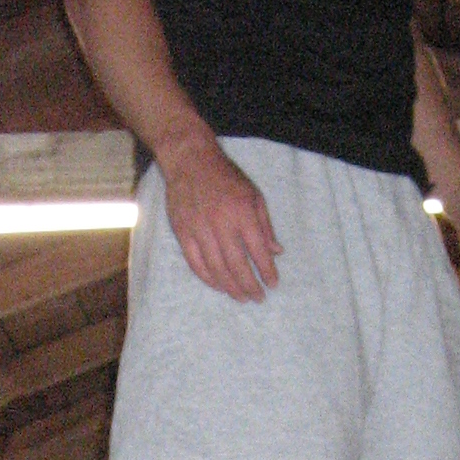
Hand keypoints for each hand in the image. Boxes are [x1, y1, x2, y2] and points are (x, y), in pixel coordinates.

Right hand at [157, 131, 281, 301]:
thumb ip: (265, 225)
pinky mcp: (182, 232)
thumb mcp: (254, 195)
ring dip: (230, 287)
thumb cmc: (226, 178)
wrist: (190, 161)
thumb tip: (276, 252)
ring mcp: (199, 229)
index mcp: (243, 213)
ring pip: (216, 268)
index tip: (273, 284)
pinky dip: (208, 278)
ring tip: (241, 297)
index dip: (267, 271)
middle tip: (258, 298)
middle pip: (237, 265)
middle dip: (250, 285)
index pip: (258, 250)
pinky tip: (219, 286)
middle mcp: (222, 224)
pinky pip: (196, 263)